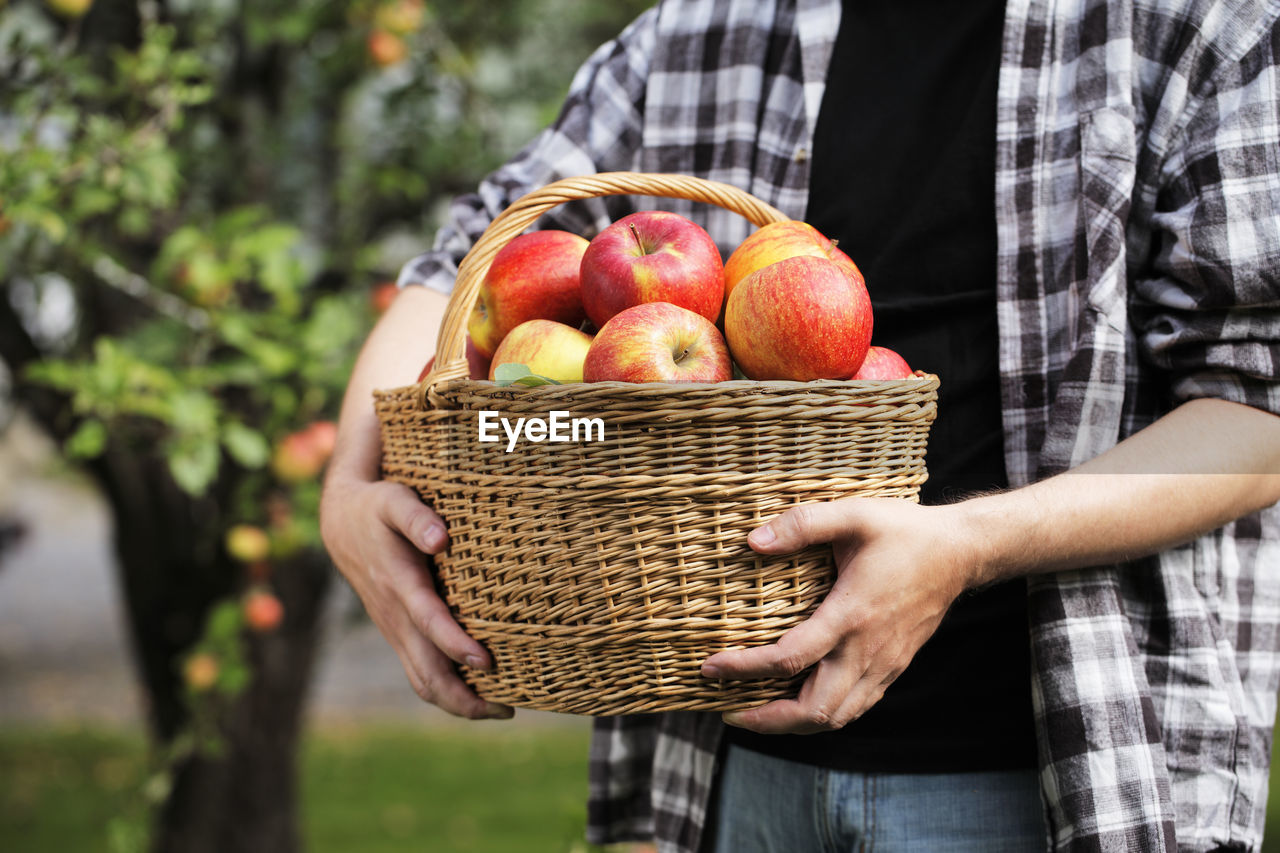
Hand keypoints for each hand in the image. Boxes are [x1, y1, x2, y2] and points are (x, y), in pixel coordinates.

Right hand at [320, 471, 513, 719]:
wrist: (341, 524)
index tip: (487, 662)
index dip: (456, 645)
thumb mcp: (395, 501)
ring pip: (422, 681)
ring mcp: (395, 631)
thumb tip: (440, 539)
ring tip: (500, 710)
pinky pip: (420, 673)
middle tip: (508, 710)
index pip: (429, 622)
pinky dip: (447, 691)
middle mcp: (395, 617)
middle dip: (464, 698)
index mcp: (399, 584)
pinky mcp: (398, 634)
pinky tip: (478, 691)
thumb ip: (416, 518)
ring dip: (458, 703)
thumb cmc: (378, 508)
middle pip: (426, 673)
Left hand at [700, 498, 976, 733]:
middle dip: (766, 719)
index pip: (789, 658)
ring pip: (835, 717)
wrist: (961, 553)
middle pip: (814, 710)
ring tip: (755, 714)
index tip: (711, 666)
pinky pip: (854, 708)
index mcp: (852, 614)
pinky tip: (797, 704)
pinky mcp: (892, 668)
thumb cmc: (905, 532)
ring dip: (792, 724)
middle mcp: (867, 650)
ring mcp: (883, 665)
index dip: (745, 669)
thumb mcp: (854, 514)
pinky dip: (820, 716)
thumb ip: (804, 523)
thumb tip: (754, 541)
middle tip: (727, 710)